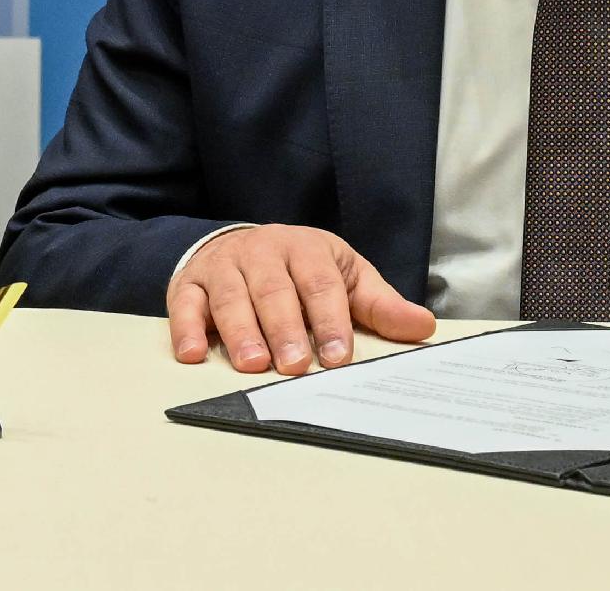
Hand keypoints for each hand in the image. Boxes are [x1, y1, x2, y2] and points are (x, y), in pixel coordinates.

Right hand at [168, 225, 436, 374]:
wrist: (242, 245)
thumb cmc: (302, 270)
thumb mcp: (345, 278)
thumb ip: (378, 305)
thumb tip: (424, 326)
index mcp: (306, 249)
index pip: (320, 284)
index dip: (330, 320)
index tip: (339, 357)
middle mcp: (263, 253)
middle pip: (274, 290)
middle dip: (285, 328)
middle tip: (295, 365)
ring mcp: (224, 266)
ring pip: (232, 297)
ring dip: (240, 331)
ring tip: (252, 364)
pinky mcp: (190, 283)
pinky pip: (185, 304)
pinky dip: (186, 328)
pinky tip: (193, 354)